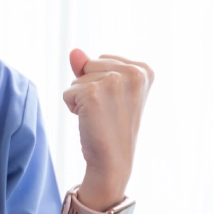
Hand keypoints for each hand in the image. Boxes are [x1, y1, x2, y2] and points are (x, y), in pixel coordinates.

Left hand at [62, 49, 153, 209]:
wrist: (113, 161)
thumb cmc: (111, 126)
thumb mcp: (107, 90)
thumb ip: (90, 66)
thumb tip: (74, 51)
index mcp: (144, 70)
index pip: (103, 59)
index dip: (102, 82)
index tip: (116, 103)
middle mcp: (133, 73)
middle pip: (89, 64)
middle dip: (90, 87)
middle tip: (107, 111)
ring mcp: (113, 82)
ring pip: (77, 78)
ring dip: (81, 97)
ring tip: (100, 116)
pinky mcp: (92, 93)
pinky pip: (68, 92)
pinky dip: (72, 107)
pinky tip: (90, 120)